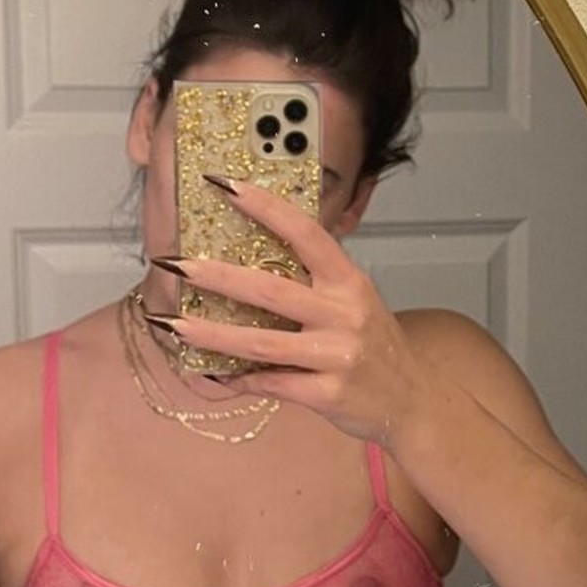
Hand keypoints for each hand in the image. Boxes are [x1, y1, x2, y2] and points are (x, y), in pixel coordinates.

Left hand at [150, 176, 422, 446]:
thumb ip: (315, 283)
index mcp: (348, 282)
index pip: (305, 232)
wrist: (412, 401)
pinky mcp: (327, 394)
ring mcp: (336, 356)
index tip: (224, 186)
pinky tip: (212, 372)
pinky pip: (271, 384)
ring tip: (174, 325)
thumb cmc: (375, 350)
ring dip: (211, 334)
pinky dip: (238, 379)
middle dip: (216, 276)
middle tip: (174, 265)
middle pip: (270, 289)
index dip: (264, 206)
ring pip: (261, 342)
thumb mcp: (356, 303)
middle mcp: (344, 314)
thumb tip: (251, 264)